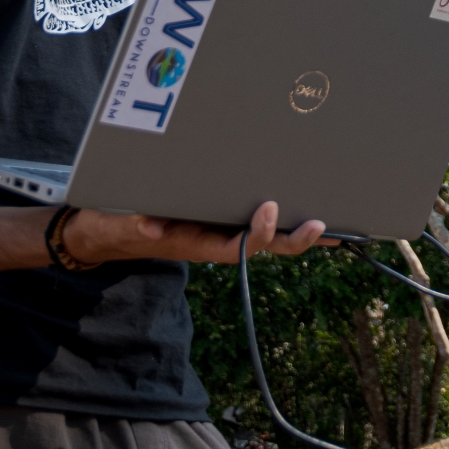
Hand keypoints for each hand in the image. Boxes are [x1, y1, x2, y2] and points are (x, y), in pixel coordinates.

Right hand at [62, 201, 332, 266]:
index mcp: (197, 241)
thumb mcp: (119, 224)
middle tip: (322, 226)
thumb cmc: (118, 224)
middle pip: (264, 245)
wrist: (110, 229)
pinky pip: (263, 217)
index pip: (235, 245)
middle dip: (295, 239)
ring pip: (271, 234)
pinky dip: (290, 214)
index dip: (257, 233)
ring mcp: (224, 228)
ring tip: (337, 223)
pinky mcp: (225, 214)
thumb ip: (134, 225)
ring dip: (302, 229)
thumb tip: (150, 228)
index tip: (270, 208)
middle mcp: (217, 237)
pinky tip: (314, 203)